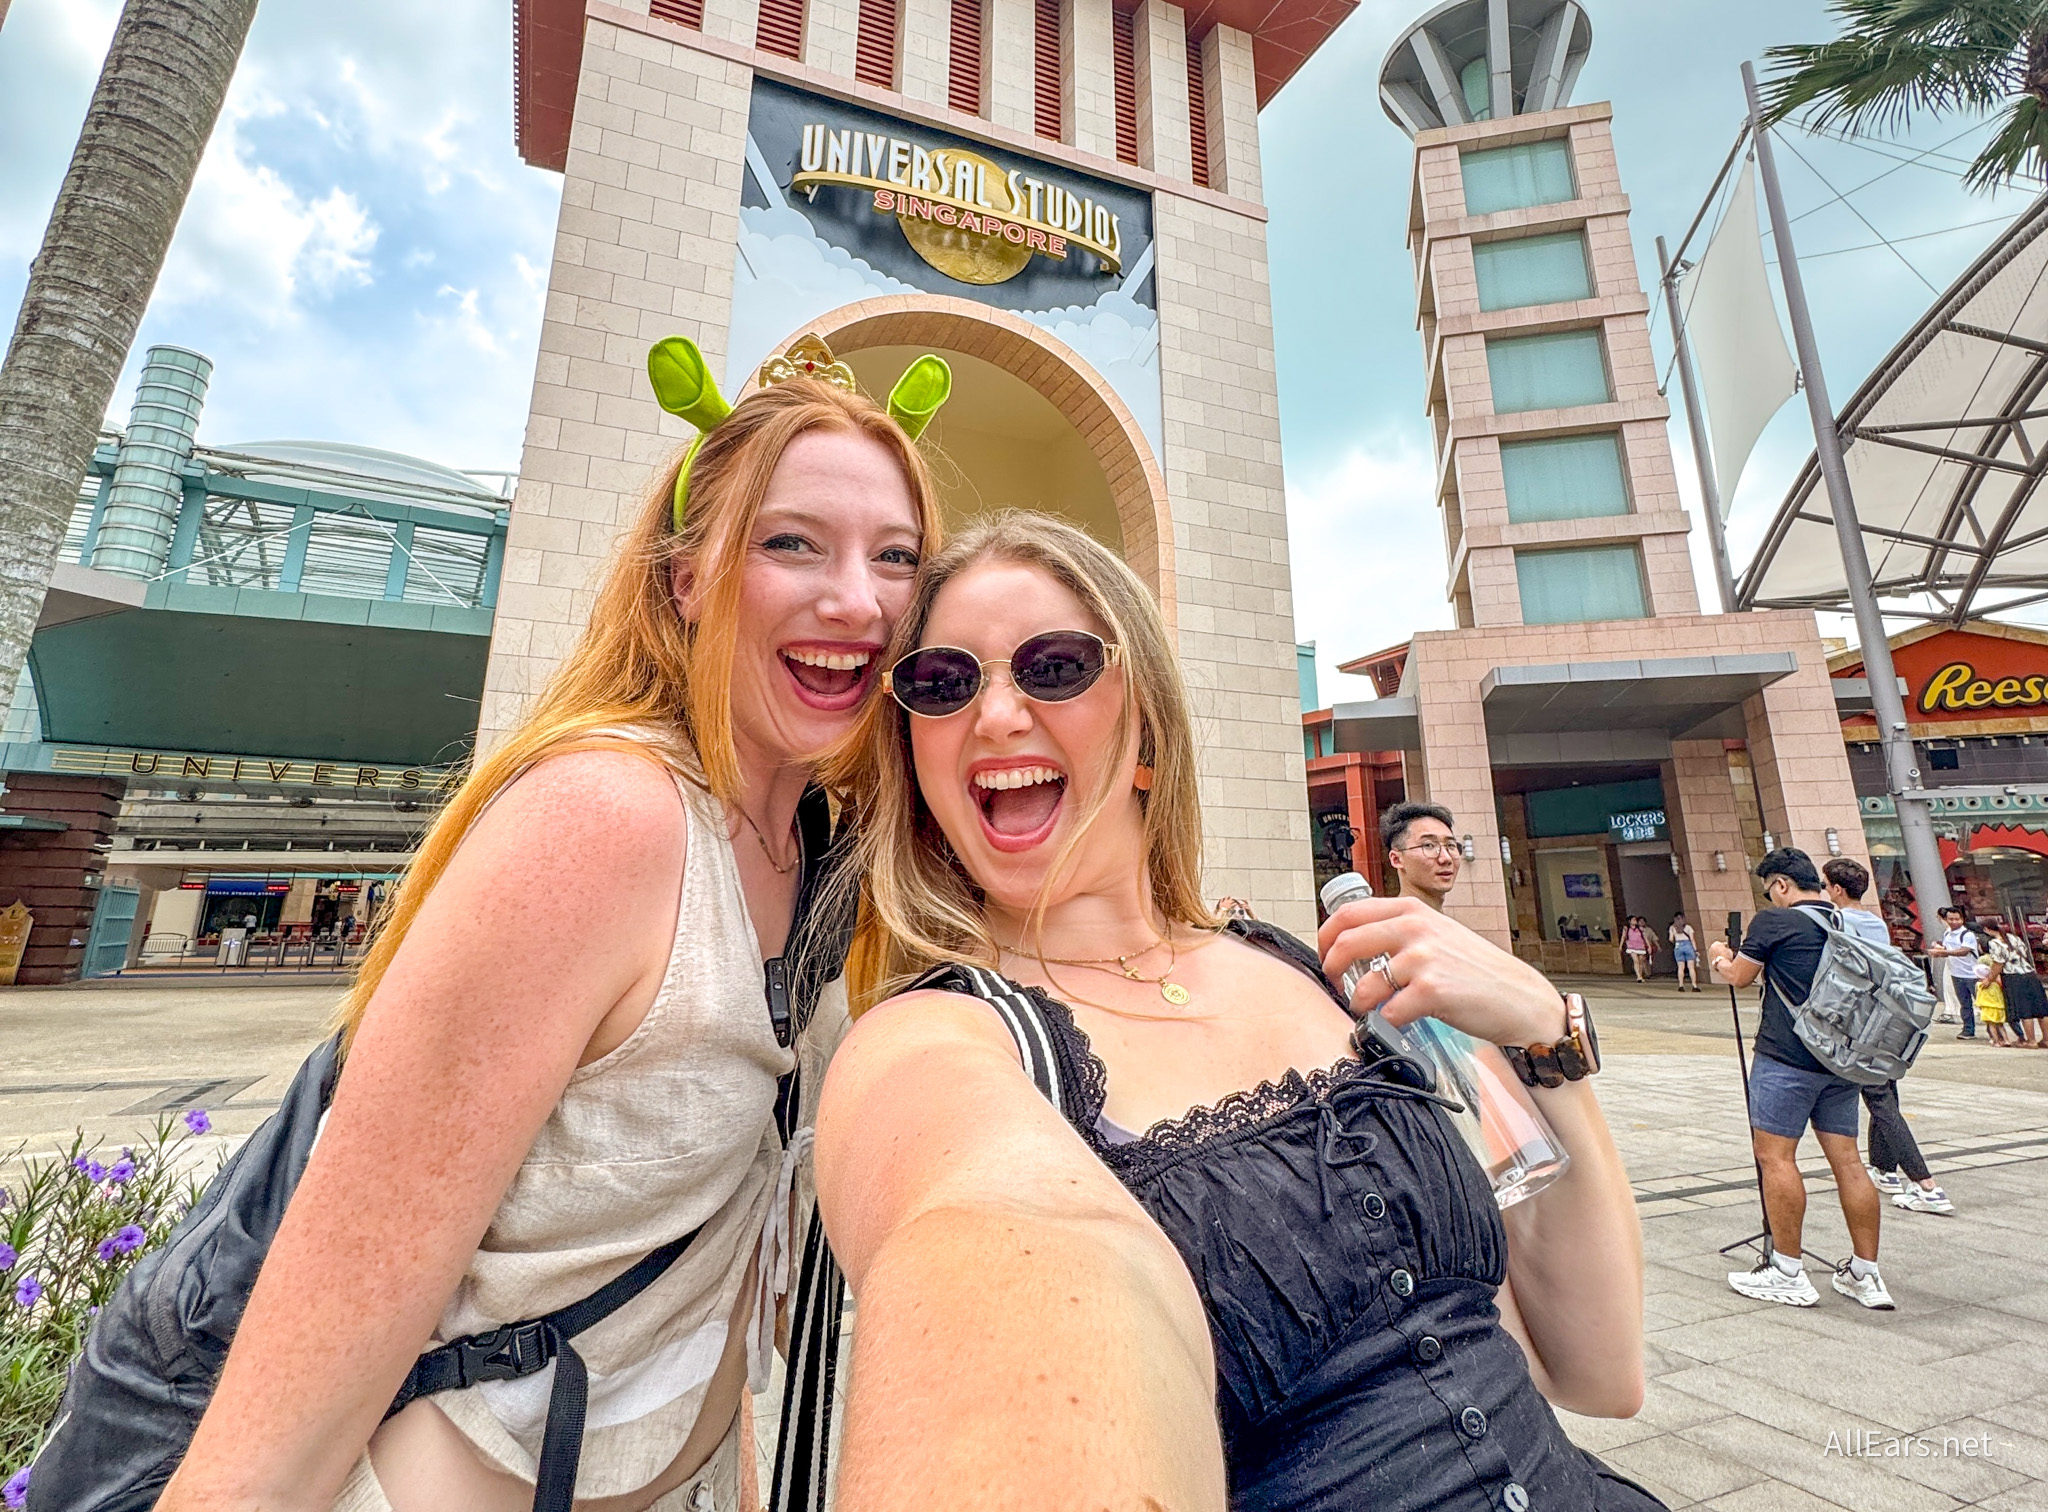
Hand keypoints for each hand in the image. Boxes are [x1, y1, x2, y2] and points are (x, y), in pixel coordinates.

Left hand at [1317, 896, 1564, 1047]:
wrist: (1517, 997)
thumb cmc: (1476, 970)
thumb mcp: (1437, 933)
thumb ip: (1400, 931)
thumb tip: (1353, 943)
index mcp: (1412, 910)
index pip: (1348, 913)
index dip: (1325, 937)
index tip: (1325, 956)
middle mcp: (1414, 928)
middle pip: (1345, 944)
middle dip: (1332, 972)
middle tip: (1337, 988)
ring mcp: (1422, 959)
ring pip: (1363, 986)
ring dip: (1359, 1005)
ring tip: (1370, 1011)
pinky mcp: (1431, 991)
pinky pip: (1388, 1013)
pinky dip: (1385, 1024)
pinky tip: (1397, 1023)